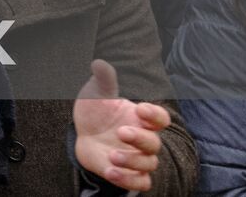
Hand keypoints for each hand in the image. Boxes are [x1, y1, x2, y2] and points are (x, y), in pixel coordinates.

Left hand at [74, 59, 170, 190]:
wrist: (85, 134)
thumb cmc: (97, 111)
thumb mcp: (97, 94)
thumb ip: (103, 81)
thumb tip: (99, 63)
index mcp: (141, 119)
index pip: (160, 118)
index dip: (154, 114)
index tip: (140, 108)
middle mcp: (143, 139)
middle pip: (155, 144)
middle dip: (140, 139)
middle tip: (121, 131)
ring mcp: (137, 158)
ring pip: (148, 165)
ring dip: (131, 161)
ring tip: (112, 155)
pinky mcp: (128, 174)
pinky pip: (139, 183)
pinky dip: (128, 180)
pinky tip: (110, 171)